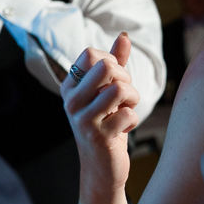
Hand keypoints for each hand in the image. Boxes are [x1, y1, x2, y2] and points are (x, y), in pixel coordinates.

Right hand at [62, 33, 140, 187]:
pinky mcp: (99, 137)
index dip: (111, 62)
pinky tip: (124, 128)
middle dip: (126, 78)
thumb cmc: (106, 124)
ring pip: (120, 89)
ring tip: (127, 109)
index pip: (91, 54)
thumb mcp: (108, 91)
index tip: (113, 81)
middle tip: (125, 95)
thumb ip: (115, 63)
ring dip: (133, 98)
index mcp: (70, 87)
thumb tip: (123, 36)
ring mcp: (83, 120)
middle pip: (107, 67)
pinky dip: (133, 119)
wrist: (102, 167)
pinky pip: (128, 114)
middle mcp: (71, 102)